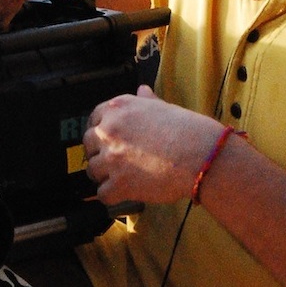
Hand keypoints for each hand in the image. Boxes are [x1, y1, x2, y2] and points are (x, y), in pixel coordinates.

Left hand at [83, 86, 224, 205]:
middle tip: (114, 160)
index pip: (93, 118)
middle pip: (88, 144)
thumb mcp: (163, 107)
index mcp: (118, 108)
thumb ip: (146, 101)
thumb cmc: (185, 129)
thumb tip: (142, 90)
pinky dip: (112, 196)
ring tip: (121, 177)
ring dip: (104, 175)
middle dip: (98, 153)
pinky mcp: (118, 184)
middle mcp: (109, 130)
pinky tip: (124, 193)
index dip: (100, 131)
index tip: (108, 140)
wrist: (197, 154)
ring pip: (92, 170)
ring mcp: (111, 158)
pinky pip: (103, 194)